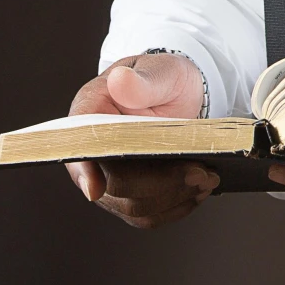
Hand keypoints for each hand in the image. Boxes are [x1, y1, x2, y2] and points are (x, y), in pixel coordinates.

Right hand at [66, 53, 214, 227]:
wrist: (179, 95)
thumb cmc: (163, 78)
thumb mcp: (159, 70)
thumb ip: (141, 80)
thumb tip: (119, 82)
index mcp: (88, 114)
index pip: (77, 146)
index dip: (84, 169)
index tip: (96, 188)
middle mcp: (92, 152)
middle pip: (113, 184)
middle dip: (157, 184)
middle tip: (199, 172)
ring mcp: (109, 178)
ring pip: (132, 206)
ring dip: (172, 198)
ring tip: (207, 179)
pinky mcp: (131, 195)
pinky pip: (148, 215)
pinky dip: (176, 207)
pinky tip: (199, 191)